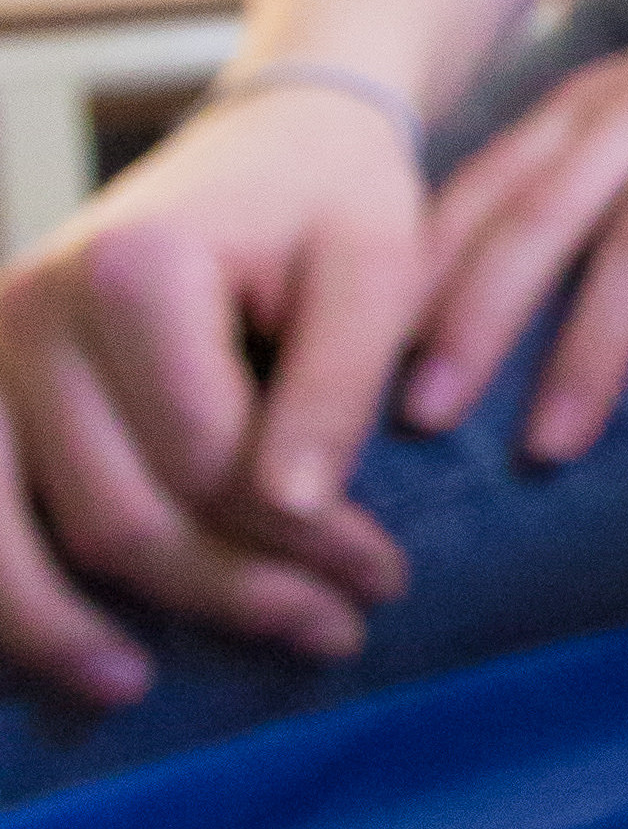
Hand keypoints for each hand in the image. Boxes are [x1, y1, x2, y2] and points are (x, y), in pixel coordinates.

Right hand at [0, 85, 421, 698]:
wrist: (269, 140)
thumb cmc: (333, 205)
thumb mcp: (376, 270)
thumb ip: (337, 384)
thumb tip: (293, 511)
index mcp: (134, 271)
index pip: (212, 460)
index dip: (305, 541)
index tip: (388, 579)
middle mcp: (33, 308)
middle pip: (118, 510)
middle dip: (230, 591)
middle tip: (339, 633)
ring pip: (10, 532)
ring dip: (70, 626)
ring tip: (136, 688)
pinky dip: (3, 589)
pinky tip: (57, 650)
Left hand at [404, 0, 627, 464]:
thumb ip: (614, 169)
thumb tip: (533, 289)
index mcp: (601, 100)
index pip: (485, 193)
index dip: (420, 280)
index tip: (364, 370)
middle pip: (541, 216)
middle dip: (473, 320)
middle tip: (418, 418)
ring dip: (592, 345)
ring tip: (555, 442)